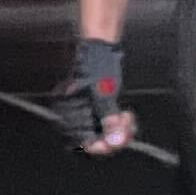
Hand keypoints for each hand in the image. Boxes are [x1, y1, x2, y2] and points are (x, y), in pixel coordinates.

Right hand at [50, 36, 130, 153]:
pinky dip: (121, 125)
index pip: (82, 141)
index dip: (99, 146)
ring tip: (128, 117)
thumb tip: (113, 140)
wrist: (101, 48)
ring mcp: (88, 115)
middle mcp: (76, 116)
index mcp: (67, 112)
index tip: (114, 142)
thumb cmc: (96, 65)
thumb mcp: (103, 92)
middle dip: (114, 136)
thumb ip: (108, 118)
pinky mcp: (99, 112)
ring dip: (121, 130)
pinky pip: (111, 128)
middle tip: (126, 123)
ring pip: (106, 136)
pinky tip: (127, 115)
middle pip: (96, 141)